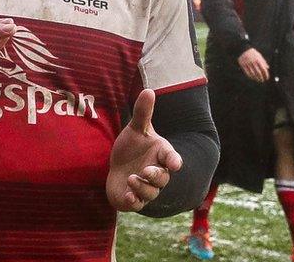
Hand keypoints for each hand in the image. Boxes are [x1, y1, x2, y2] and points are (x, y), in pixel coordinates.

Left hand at [107, 89, 181, 211]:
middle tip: (145, 171)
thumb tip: (148, 90)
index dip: (174, 161)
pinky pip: (137, 204)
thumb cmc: (132, 147)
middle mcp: (156, 172)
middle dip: (156, 176)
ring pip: (151, 193)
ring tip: (132, 179)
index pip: (171, 157)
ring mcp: (146, 188)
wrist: (118, 168)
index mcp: (161, 154)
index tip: (175, 163)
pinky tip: (127, 195)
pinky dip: (134, 201)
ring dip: (142, 188)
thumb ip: (143, 112)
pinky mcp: (134, 200)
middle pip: (163, 178)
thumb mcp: (136, 128)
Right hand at [237, 48, 269, 81]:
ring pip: (253, 74)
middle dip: (261, 78)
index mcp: (258, 60)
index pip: (263, 69)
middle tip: (262, 80)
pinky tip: (253, 78)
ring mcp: (248, 64)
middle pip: (258, 73)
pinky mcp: (243, 65)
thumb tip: (268, 67)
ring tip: (258, 80)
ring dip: (256, 78)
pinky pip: (247, 73)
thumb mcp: (259, 55)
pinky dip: (250, 76)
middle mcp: (253, 62)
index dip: (266, 74)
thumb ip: (263, 61)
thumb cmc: (253, 53)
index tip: (267, 78)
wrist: (243, 49)